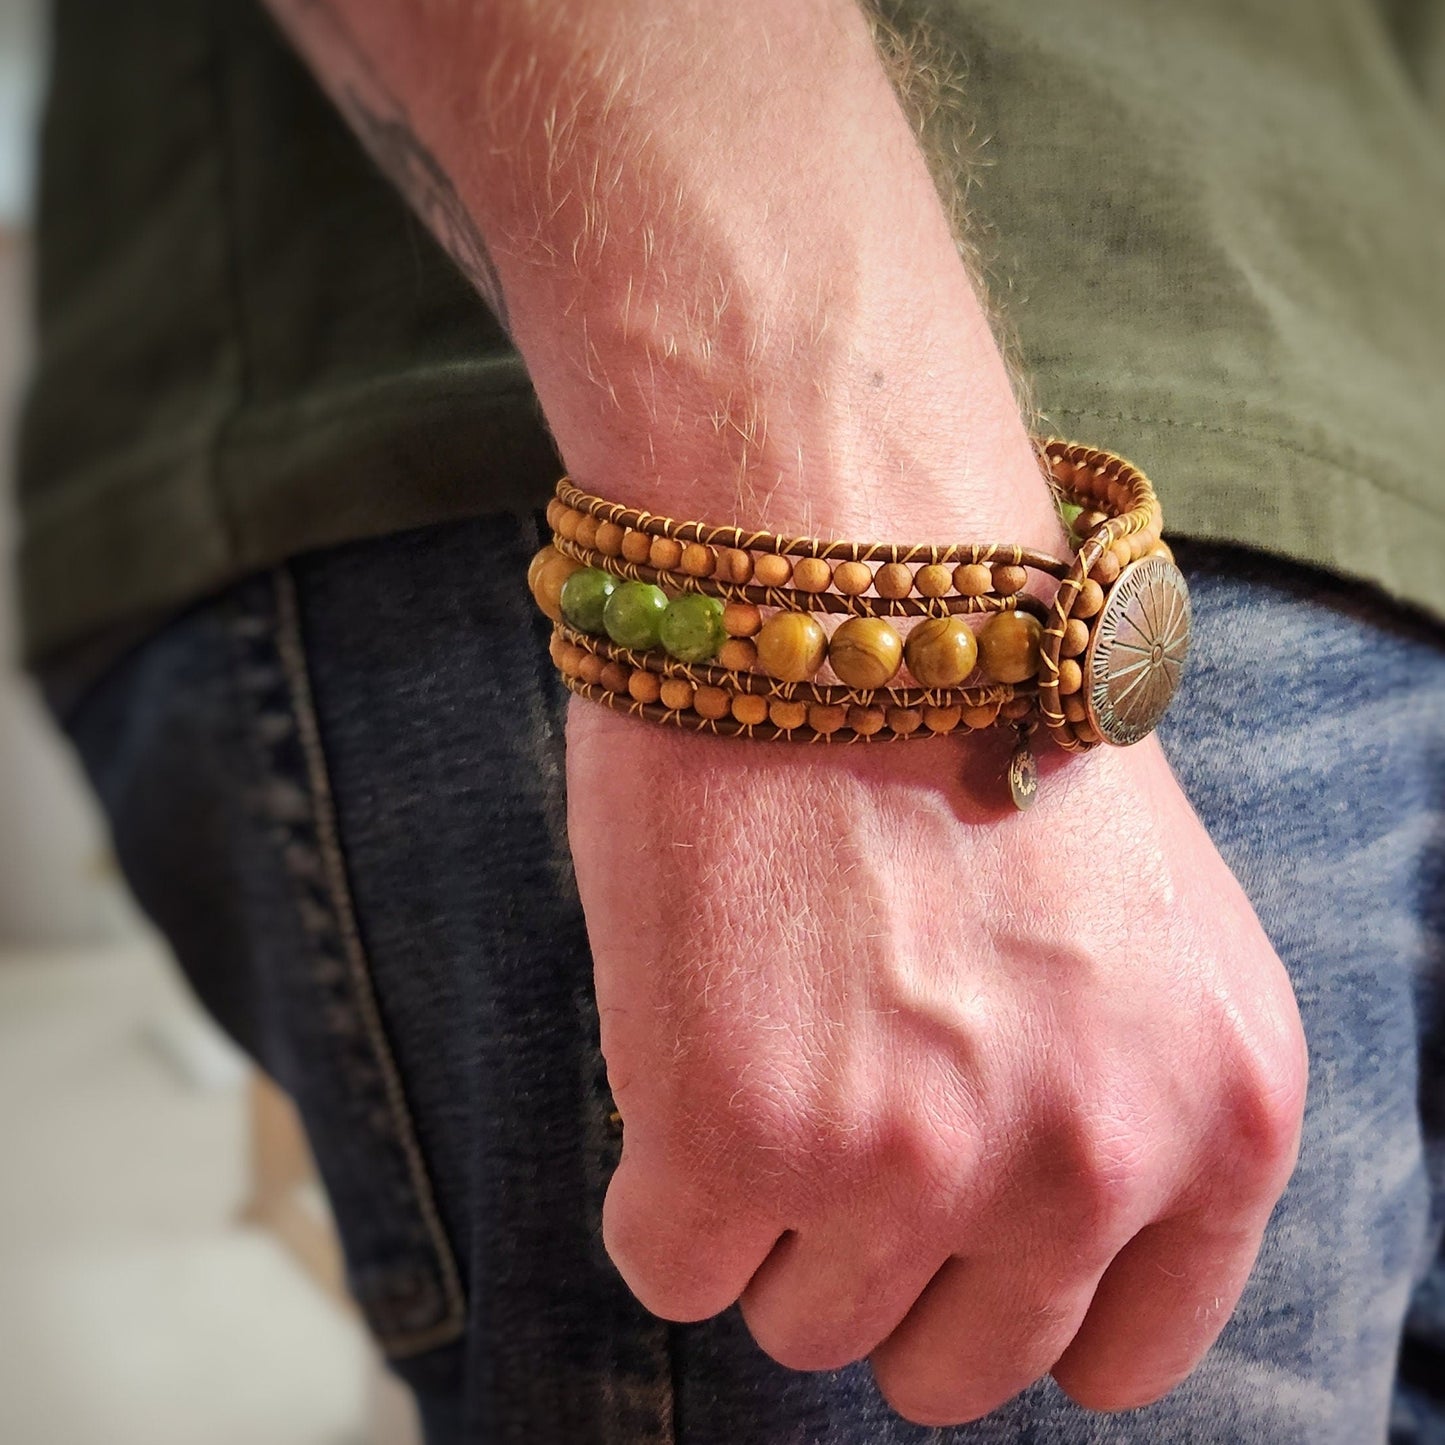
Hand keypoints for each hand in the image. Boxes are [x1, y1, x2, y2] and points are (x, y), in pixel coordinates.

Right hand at [567, 698, 1306, 1423]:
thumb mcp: (1128, 928)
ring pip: (800, 1325)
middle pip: (946, 1365)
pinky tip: (684, 1041)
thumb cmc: (964, 713)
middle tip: (829, 1117)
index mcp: (1223, 1104)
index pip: (1122, 1351)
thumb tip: (1000, 1226)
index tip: (945, 1244)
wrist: (841, 560)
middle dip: (877, 1265)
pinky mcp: (741, 1131)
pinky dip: (660, 1187)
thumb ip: (1104, 1095)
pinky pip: (669, 1268)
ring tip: (761, 1036)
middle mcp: (1092, 1152)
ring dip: (765, 1214)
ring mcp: (915, 1156)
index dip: (1010, 1301)